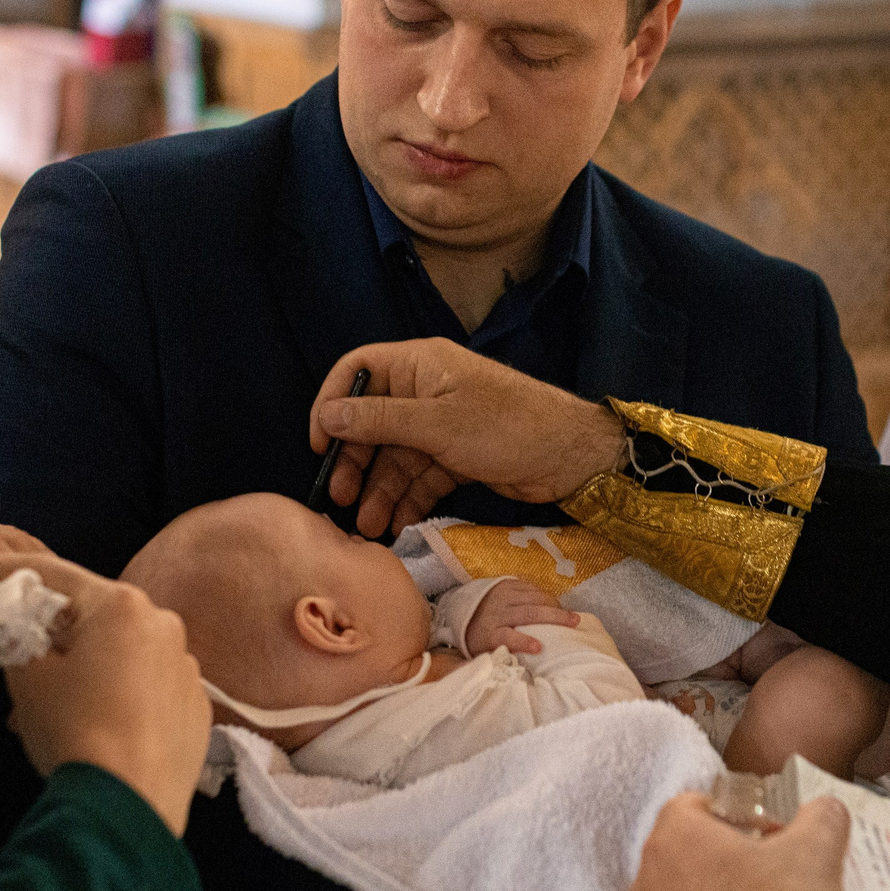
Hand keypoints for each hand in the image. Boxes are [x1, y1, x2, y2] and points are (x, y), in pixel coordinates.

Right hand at [0, 551, 211, 836]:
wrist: (129, 808)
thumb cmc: (75, 733)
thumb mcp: (27, 678)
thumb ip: (16, 635)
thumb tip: (18, 626)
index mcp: (121, 605)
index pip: (50, 573)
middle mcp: (164, 624)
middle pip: (90, 614)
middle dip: (48, 632)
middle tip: (11, 658)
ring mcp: (186, 667)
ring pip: (121, 652)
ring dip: (83, 667)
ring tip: (51, 708)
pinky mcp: (196, 708)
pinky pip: (147, 687)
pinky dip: (117, 695)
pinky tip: (93, 727)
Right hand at [310, 339, 625, 536]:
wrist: (570, 456)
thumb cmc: (506, 426)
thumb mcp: (436, 424)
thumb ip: (378, 421)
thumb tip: (327, 416)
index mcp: (418, 364)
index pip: (358, 371)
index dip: (332, 404)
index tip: (320, 444)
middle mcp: (425, 391)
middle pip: (372, 422)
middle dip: (356, 461)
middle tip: (341, 498)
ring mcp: (442, 424)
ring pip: (396, 456)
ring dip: (380, 490)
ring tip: (369, 526)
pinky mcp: (457, 455)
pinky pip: (420, 475)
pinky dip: (407, 499)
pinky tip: (396, 524)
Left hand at [465, 577, 577, 656]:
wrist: (461, 609)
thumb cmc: (479, 636)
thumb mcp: (485, 651)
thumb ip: (502, 656)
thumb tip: (525, 670)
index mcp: (489, 632)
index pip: (506, 637)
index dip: (523, 642)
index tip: (539, 647)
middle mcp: (497, 611)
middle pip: (528, 613)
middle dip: (553, 617)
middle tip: (574, 622)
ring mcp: (502, 595)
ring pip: (533, 597)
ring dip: (555, 606)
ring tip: (571, 615)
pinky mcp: (507, 583)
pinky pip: (530, 587)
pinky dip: (546, 596)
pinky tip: (556, 605)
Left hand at [625, 793, 847, 890]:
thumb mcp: (818, 852)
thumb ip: (822, 816)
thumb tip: (825, 810)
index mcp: (675, 838)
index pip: (694, 805)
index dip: (734, 815)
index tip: (766, 836)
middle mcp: (644, 881)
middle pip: (682, 856)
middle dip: (721, 863)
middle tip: (766, 880)